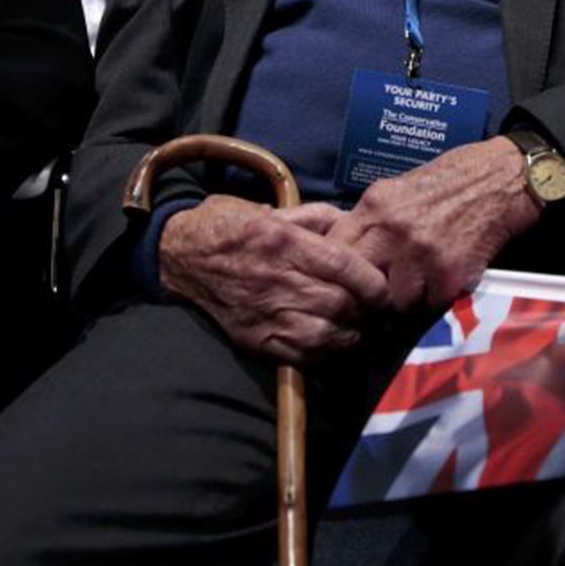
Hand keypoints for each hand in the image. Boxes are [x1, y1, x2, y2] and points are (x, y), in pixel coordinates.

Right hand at [161, 198, 387, 361]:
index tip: (384, 290)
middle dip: (366, 311)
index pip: (342, 264)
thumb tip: (354, 224)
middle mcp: (274, 277)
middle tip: (378, 312)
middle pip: (338, 302)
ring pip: (322, 334)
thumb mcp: (274, 210)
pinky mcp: (252, 337)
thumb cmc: (232, 226)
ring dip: (349, 336)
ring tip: (358, 329)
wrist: (180, 254)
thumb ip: (317, 216)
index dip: (372, 282)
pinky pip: (297, 355)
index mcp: (282, 240)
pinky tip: (332, 344)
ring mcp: (262, 311)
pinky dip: (323, 354)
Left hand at [329, 137, 540, 313]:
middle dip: (364, 294)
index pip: (335, 250)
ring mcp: (420, 254)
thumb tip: (344, 250)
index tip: (342, 283)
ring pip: (394, 301)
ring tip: (412, 292)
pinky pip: (429, 304)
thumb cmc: (451, 179)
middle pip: (359, 282)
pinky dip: (432, 301)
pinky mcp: (449, 274)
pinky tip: (439, 286)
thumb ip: (371, 219)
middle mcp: (392, 231)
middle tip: (371, 301)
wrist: (502, 179)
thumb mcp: (398, 189)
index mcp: (374, 206)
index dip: (335, 272)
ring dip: (402, 301)